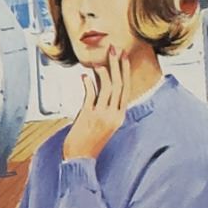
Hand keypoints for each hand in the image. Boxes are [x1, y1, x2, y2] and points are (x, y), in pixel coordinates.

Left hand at [65, 45, 128, 160]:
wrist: (80, 158)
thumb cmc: (89, 139)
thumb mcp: (102, 121)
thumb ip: (102, 105)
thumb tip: (97, 83)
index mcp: (120, 116)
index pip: (126, 89)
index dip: (125, 72)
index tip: (124, 57)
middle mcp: (114, 115)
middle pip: (120, 86)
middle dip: (118, 66)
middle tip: (116, 49)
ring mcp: (102, 116)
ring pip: (108, 89)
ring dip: (105, 73)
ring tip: (100, 61)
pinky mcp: (89, 116)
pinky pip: (91, 96)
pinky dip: (89, 84)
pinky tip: (85, 76)